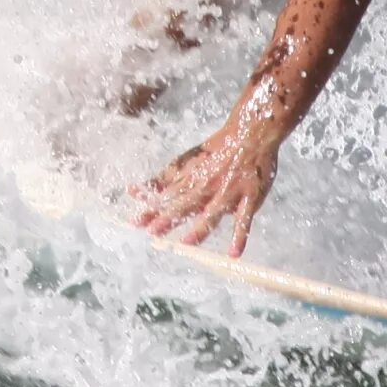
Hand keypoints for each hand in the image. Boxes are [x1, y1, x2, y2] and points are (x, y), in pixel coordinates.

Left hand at [133, 111, 278, 256]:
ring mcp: (229, 191)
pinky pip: (245, 219)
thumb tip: (141, 188)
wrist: (250, 133)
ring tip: (185, 243)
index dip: (151, 207)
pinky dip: (240, 236)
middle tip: (152, 232)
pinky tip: (234, 253)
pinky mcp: (250, 197)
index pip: (167, 195)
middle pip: (185, 204)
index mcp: (192, 177)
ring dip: (199, 228)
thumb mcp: (188, 159)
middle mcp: (208, 185)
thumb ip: (167, 176)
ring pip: (212, 213)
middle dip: (167, 218)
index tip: (135, 221)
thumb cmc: (217, 149)